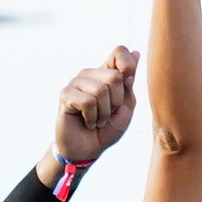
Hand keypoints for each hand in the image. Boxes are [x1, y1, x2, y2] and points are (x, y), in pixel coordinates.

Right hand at [57, 49, 140, 166]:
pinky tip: (87, 122)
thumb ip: (129, 81)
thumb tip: (136, 52)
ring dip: (104, 113)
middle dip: (117, 102)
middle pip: (115, 76)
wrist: (89, 150)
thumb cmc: (108, 128)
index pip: (119, 51)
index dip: (128, 66)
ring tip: (97, 119)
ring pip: (101, 90)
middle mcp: (90, 73)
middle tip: (108, 113)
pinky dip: (92, 118)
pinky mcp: (65, 95)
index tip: (127, 86)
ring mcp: (76, 82)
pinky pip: (88, 102)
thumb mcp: (126, 105)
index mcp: (106, 72)